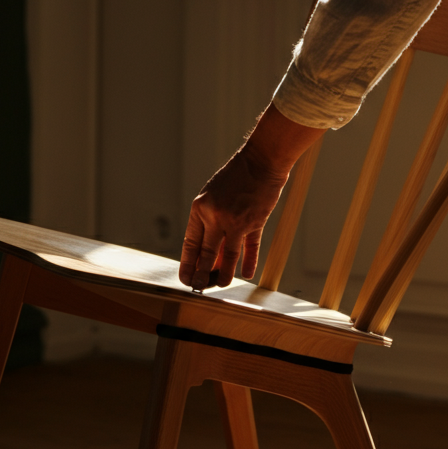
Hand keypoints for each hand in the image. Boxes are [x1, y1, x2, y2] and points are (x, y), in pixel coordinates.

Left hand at [179, 104, 323, 289]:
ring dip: (225, 273)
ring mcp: (236, 221)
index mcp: (200, 209)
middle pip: (207, 253)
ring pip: (228, 256)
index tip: (186, 278)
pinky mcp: (255, 223)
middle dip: (203, 274)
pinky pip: (250, 248)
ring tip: (222, 285)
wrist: (261, 161)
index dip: (188, 263)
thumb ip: (210, 223)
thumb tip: (211, 253)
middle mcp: (216, 217)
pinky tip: (246, 274)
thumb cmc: (235, 177)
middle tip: (200, 287)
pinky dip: (249, 261)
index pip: (191, 243)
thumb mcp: (213, 196)